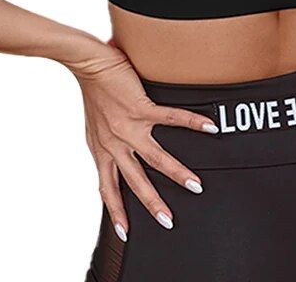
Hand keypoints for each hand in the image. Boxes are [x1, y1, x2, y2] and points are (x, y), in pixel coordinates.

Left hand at [73, 44, 217, 239]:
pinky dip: (191, 122)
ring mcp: (128, 127)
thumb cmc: (91, 86)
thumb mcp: (94, 123)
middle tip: (168, 221)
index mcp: (102, 148)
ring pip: (155, 158)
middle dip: (153, 203)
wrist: (87, 63)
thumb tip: (119, 134)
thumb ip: (106, 134)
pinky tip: (208, 127)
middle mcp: (114, 143)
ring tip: (195, 185)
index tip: (125, 232)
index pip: (107, 187)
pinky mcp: (140, 108)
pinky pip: (171, 119)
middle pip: (135, 182)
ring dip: (177, 173)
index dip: (116, 210)